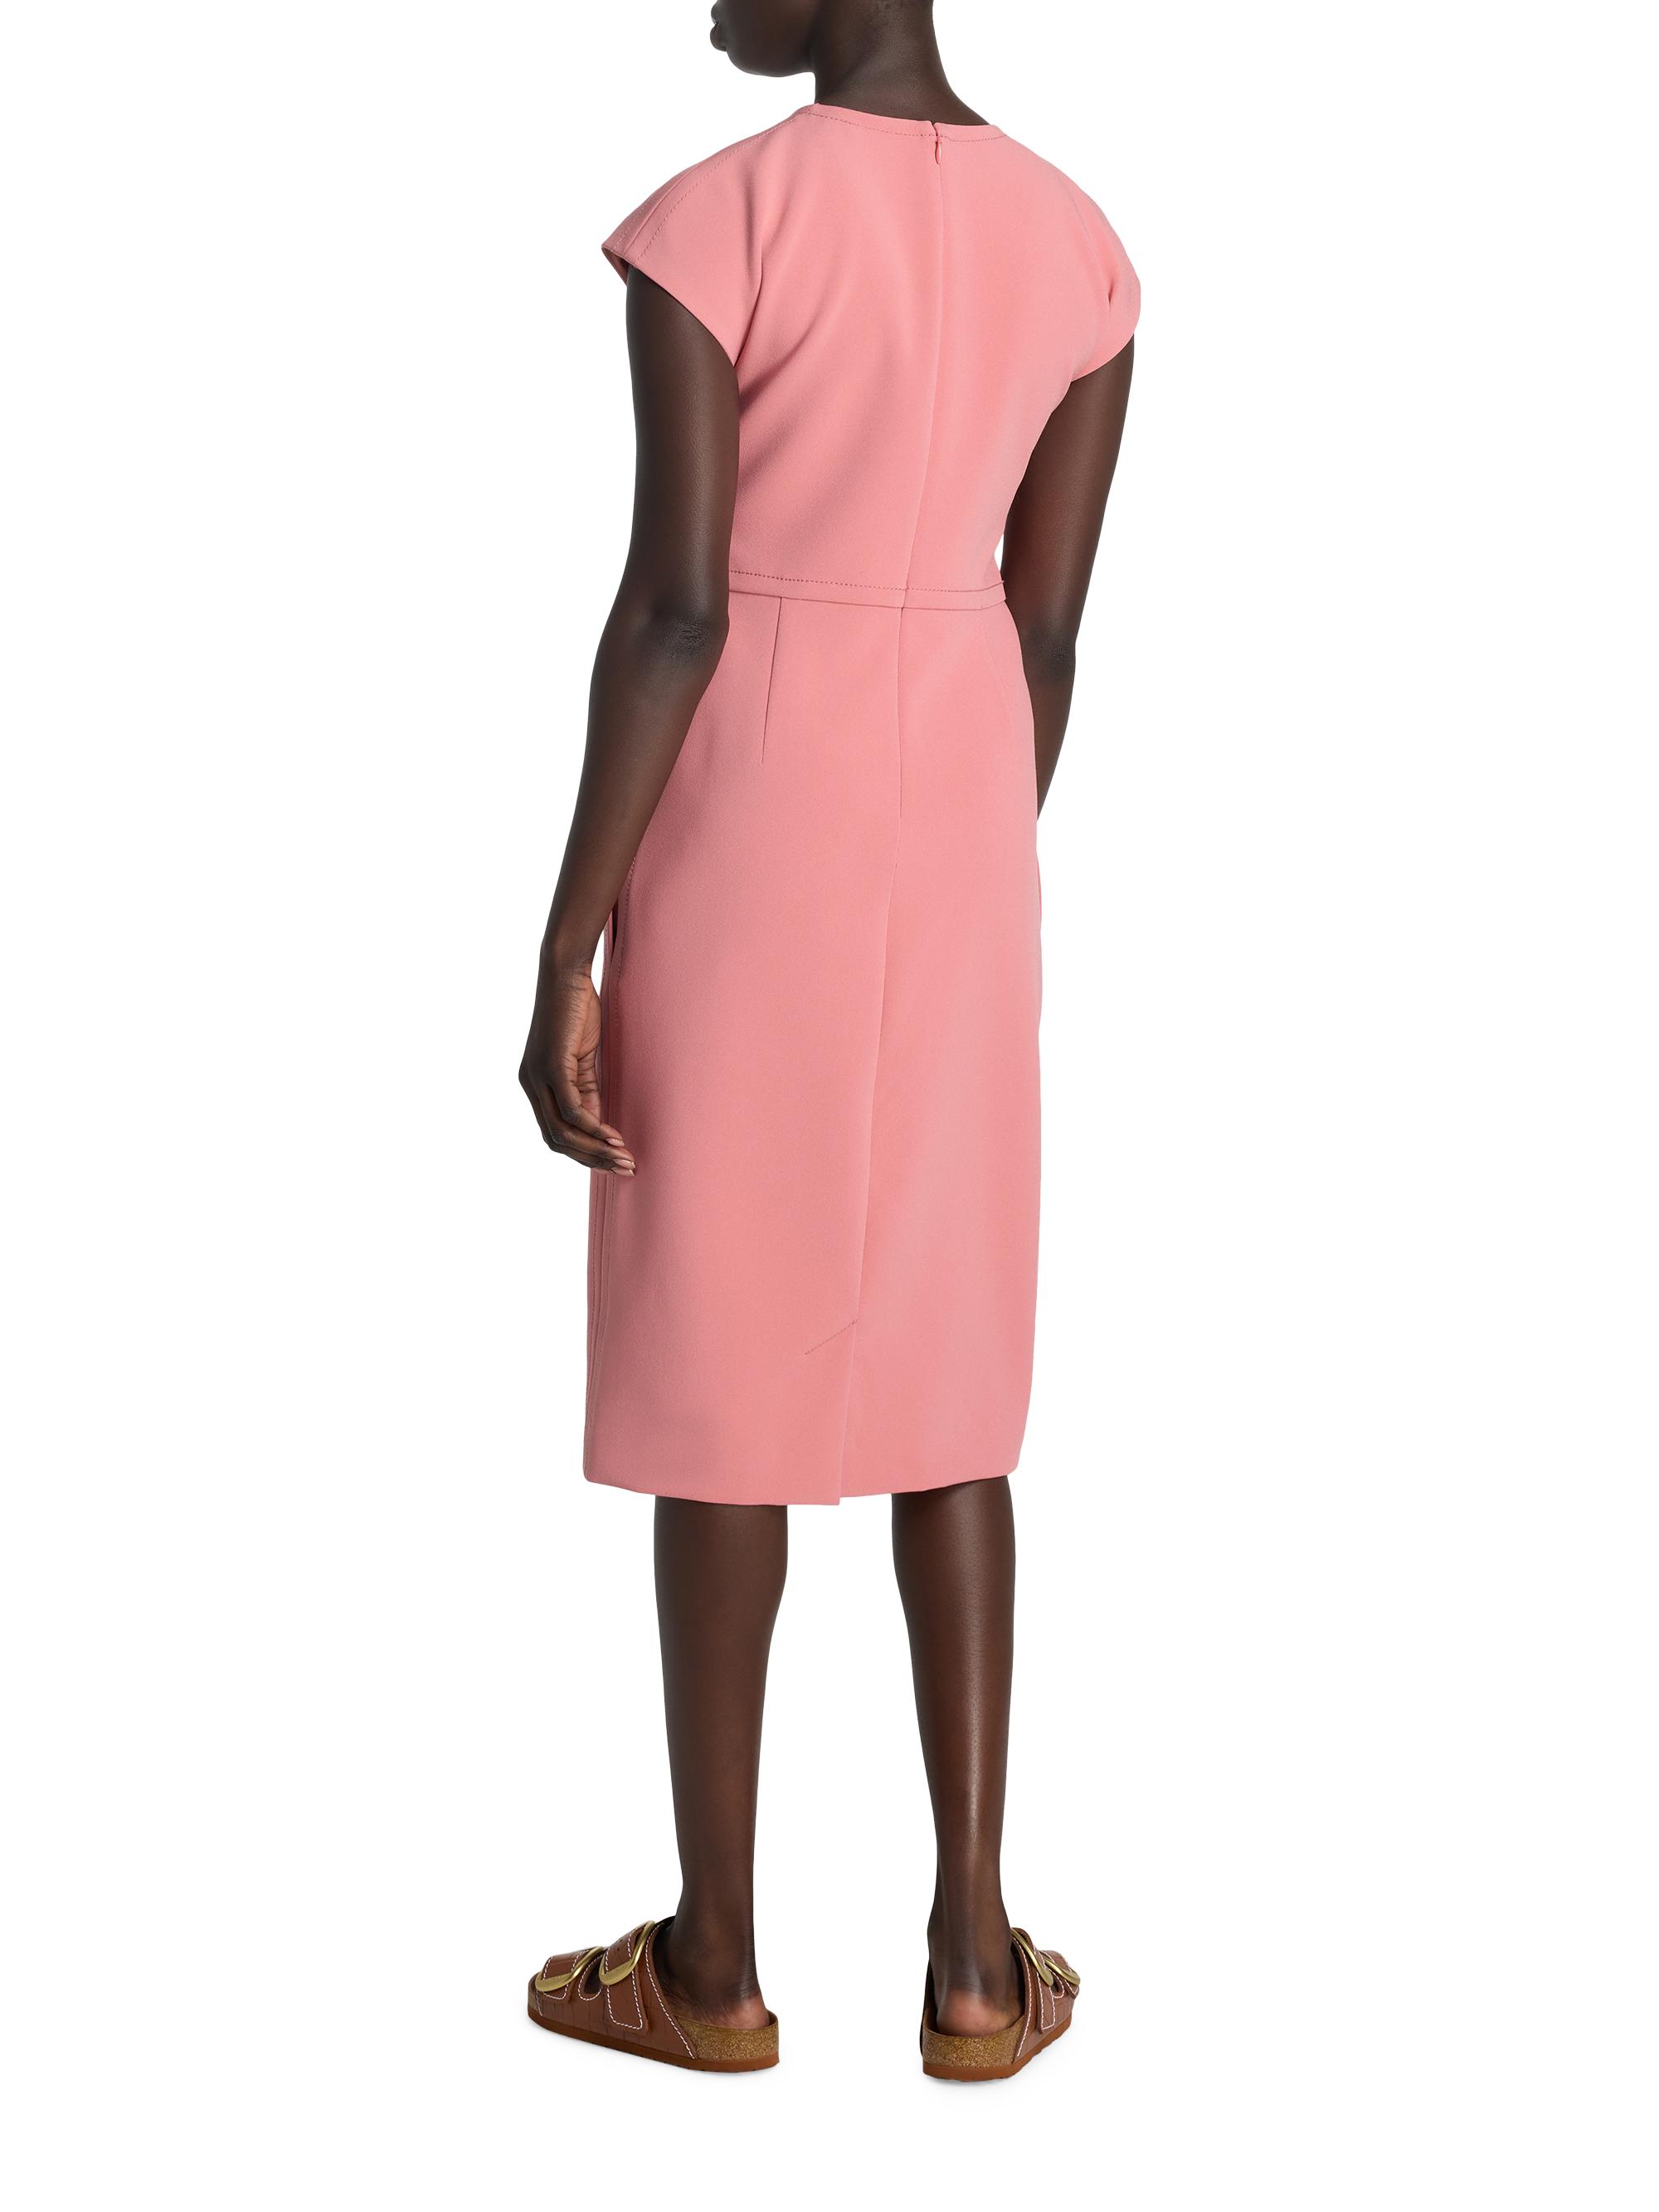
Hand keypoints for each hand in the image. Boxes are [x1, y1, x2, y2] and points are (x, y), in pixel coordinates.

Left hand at [519, 967, 634, 1173]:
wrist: (565, 974)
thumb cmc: (576, 1011)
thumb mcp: (583, 1059)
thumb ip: (587, 1091)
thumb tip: (598, 1124)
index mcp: (534, 1085)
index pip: (554, 1134)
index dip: (584, 1153)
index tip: (613, 1161)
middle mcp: (529, 1085)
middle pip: (555, 1141)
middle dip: (591, 1159)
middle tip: (624, 1168)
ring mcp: (536, 1077)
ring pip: (562, 1132)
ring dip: (595, 1150)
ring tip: (623, 1158)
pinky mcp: (550, 1067)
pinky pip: (570, 1110)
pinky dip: (593, 1127)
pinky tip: (614, 1136)